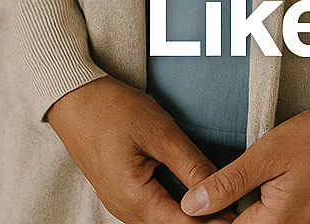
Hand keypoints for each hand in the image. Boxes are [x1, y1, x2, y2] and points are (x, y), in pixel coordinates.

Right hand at [47, 75, 237, 222]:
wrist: (72, 97)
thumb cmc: (112, 109)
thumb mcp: (158, 131)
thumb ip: (189, 164)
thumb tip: (219, 187)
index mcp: (133, 197)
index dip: (213, 222)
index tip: (237, 216)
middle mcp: (123, 209)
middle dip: (202, 222)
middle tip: (232, 210)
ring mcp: (118, 202)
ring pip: (159, 221)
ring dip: (187, 216)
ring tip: (218, 205)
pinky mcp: (118, 191)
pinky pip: (149, 209)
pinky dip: (171, 206)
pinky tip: (189, 196)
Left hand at [180, 107, 309, 222]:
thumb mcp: (268, 152)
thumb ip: (229, 182)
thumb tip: (192, 204)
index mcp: (278, 223)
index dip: (212, 216)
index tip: (202, 201)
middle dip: (235, 215)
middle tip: (232, 189)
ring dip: (258, 215)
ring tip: (258, 190)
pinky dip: (281, 216)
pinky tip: (280, 194)